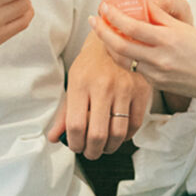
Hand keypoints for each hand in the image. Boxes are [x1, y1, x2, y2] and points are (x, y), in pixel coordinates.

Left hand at [46, 33, 151, 158]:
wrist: (114, 42)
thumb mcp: (72, 84)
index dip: (75, 143)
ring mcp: (125, 88)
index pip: (75, 126)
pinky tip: (118, 134)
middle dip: (92, 151)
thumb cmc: (90, 66)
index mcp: (80, 83)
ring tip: (104, 147)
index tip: (76, 146)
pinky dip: (126, 136)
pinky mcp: (141, 90)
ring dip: (109, 147)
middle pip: (98, 134)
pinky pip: (135, 124)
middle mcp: (103, 85)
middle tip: (90, 152)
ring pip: (118, 133)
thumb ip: (64, 113)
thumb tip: (54, 138)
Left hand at [89, 0, 195, 105]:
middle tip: (94, 18)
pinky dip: (124, 56)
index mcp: (168, 40)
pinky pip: (134, 68)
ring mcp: (156, 74)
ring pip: (123, 59)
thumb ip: (160, 14)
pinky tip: (120, 46)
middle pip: (120, 45)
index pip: (133, 27)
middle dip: (102, 31)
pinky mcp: (156, 84)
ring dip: (109, 44)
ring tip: (102, 31)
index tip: (104, 6)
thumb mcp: (185, 28)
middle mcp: (159, 59)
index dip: (114, 16)